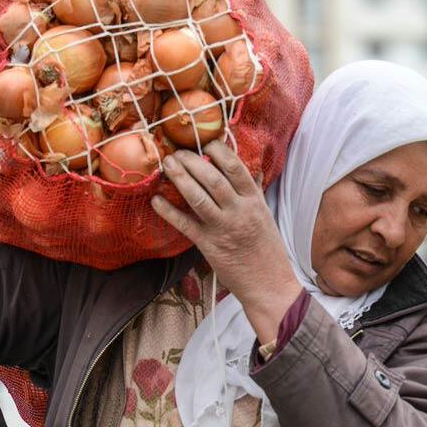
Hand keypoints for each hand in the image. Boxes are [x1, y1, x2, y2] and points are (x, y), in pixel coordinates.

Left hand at [152, 142, 301, 342]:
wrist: (270, 284)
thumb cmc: (268, 249)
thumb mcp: (266, 215)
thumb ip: (256, 192)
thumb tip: (253, 170)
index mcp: (254, 201)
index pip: (235, 168)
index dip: (218, 151)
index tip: (206, 142)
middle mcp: (239, 211)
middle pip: (212, 179)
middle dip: (192, 161)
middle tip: (177, 153)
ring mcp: (223, 228)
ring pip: (198, 198)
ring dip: (180, 179)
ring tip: (167, 165)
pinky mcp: (209, 245)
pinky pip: (185, 225)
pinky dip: (168, 211)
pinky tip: (156, 200)